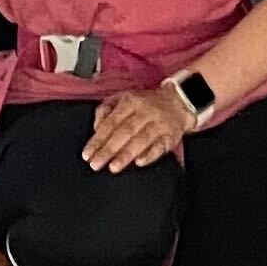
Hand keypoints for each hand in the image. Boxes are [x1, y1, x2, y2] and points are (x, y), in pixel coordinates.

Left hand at [82, 83, 198, 171]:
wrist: (178, 102)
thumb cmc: (145, 103)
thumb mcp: (123, 98)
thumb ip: (105, 110)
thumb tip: (96, 128)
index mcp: (131, 101)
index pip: (111, 122)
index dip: (98, 139)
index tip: (88, 153)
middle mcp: (146, 111)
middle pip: (125, 131)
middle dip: (108, 149)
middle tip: (96, 164)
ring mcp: (160, 123)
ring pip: (142, 139)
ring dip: (126, 154)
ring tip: (113, 167)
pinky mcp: (171, 135)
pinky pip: (161, 146)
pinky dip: (150, 154)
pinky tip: (140, 162)